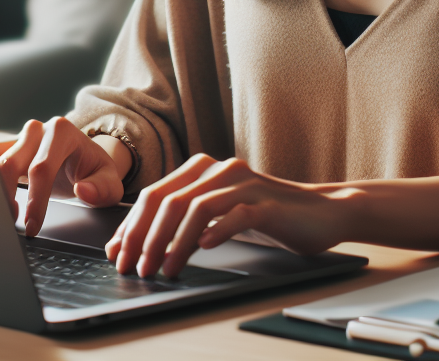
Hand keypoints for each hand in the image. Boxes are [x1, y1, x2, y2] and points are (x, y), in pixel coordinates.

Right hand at [0, 117, 124, 235]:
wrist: (83, 158)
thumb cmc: (94, 171)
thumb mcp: (109, 180)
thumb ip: (101, 188)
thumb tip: (82, 190)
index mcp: (62, 132)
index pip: (41, 168)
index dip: (35, 200)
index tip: (33, 226)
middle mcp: (37, 130)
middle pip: (10, 163)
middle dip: (6, 195)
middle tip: (11, 223)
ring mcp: (18, 138)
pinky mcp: (5, 148)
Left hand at [105, 154, 348, 278]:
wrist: (320, 211)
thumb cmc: (267, 214)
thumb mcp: (219, 212)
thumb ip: (183, 220)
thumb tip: (136, 244)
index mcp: (203, 168)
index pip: (155, 194)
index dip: (131, 225)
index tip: (118, 254)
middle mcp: (220, 169)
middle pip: (169, 200)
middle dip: (145, 237)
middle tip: (135, 268)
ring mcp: (244, 183)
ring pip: (196, 207)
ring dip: (173, 242)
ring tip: (164, 270)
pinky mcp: (267, 203)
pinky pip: (235, 214)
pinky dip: (216, 231)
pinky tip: (204, 249)